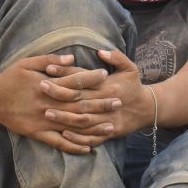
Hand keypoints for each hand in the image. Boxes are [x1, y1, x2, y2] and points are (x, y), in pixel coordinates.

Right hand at [0, 54, 117, 153]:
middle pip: (79, 105)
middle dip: (100, 104)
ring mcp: (43, 121)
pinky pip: (58, 143)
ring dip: (93, 127)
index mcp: (46, 86)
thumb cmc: (11, 77)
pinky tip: (88, 148)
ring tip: (111, 126)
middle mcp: (47, 104)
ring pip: (72, 126)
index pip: (74, 81)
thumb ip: (50, 60)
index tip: (106, 76)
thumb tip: (72, 58)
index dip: (91, 78)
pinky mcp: (37, 133)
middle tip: (118, 101)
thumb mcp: (27, 63)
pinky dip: (74, 146)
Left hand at [27, 49, 152, 138]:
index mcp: (108, 85)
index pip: (82, 78)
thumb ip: (117, 57)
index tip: (48, 69)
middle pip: (78, 98)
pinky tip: (63, 133)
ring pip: (82, 119)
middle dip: (58, 94)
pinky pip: (91, 136)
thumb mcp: (130, 68)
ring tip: (47, 113)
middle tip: (40, 88)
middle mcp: (105, 101)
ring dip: (64, 117)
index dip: (65, 73)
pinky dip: (78, 137)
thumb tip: (100, 51)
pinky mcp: (108, 132)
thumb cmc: (134, 86)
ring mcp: (106, 118)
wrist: (147, 109)